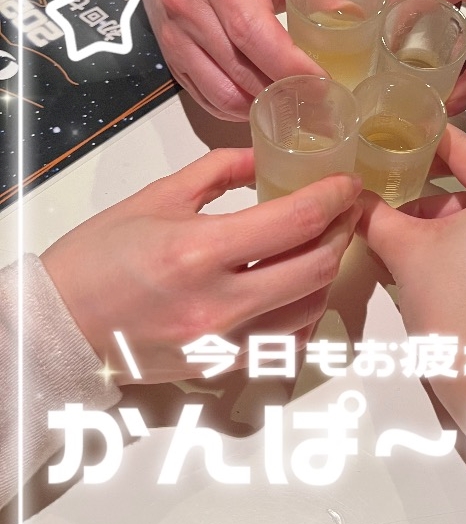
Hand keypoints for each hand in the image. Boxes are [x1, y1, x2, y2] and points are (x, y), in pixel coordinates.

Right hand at [41, 148, 361, 383]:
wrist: (60, 326)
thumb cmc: (100, 255)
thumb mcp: (157, 196)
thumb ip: (218, 170)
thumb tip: (263, 156)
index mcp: (200, 251)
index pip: (295, 221)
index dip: (334, 198)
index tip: (347, 182)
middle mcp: (220, 304)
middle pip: (316, 267)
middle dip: (341, 231)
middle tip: (343, 209)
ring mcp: (224, 344)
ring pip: (309, 307)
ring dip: (326, 271)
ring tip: (322, 242)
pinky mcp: (223, 368)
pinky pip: (286, 342)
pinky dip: (303, 312)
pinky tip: (298, 287)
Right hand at [137, 0, 323, 120]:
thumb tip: (351, 14)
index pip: (254, 32)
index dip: (289, 65)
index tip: (322, 82)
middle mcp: (190, 8)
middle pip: (241, 69)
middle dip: (284, 92)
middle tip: (318, 102)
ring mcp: (176, 39)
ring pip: (223, 93)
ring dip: (261, 107)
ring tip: (291, 105)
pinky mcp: (171, 62)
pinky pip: (207, 99)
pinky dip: (238, 109)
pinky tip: (260, 103)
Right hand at [357, 125, 465, 343]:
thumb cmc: (456, 310)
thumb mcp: (407, 254)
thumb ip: (376, 214)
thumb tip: (352, 195)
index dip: (427, 141)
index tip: (395, 137)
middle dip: (447, 173)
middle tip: (406, 178)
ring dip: (461, 204)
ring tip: (414, 223)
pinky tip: (443, 246)